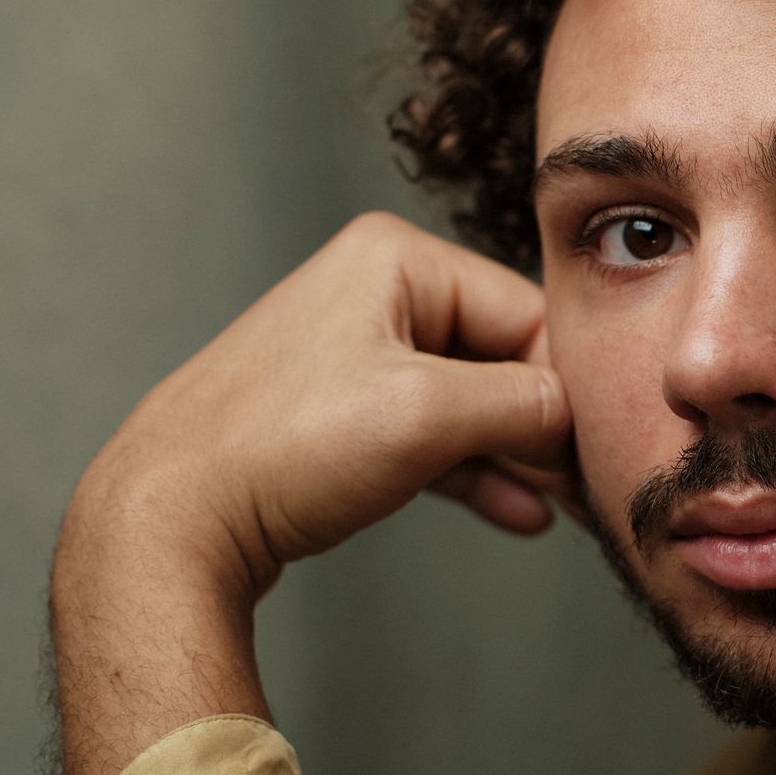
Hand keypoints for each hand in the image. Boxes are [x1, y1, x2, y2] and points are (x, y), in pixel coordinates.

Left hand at [67, 211, 571, 598]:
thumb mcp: (429, 415)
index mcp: (398, 258)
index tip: (600, 453)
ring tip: (570, 511)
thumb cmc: (282, 448)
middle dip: (548, 429)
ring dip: (521, 459)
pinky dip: (480, 473)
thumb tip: (582, 419)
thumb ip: (527, 405)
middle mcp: (378, 292)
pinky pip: (438, 436)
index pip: (528, 315)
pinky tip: (523, 514)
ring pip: (474, 404)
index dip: (569, 390)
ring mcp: (358, 354)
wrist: (175, 516)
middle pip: (505, 359)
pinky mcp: (346, 414)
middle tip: (595, 492)